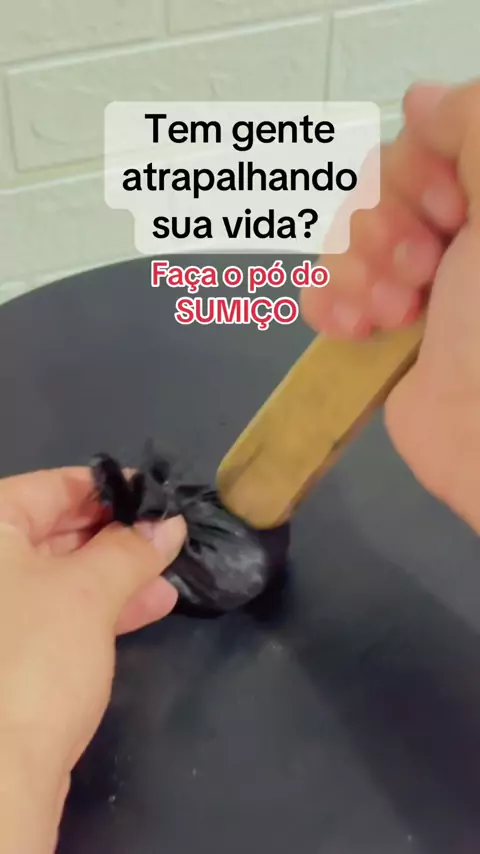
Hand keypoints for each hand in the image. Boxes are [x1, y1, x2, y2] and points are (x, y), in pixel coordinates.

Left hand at [0, 466, 185, 853]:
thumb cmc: (35, 656)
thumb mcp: (90, 592)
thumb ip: (132, 549)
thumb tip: (170, 523)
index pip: (49, 487)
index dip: (108, 487)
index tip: (155, 493)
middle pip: (53, 530)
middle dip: (117, 534)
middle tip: (167, 533)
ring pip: (60, 574)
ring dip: (116, 572)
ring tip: (170, 569)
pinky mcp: (9, 652)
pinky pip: (56, 612)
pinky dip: (101, 606)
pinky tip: (151, 604)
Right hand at [301, 80, 479, 534]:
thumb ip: (473, 123)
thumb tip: (421, 99)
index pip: (424, 142)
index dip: (422, 173)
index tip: (451, 216)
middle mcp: (453, 233)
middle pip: (375, 188)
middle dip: (387, 230)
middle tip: (426, 272)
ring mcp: (410, 282)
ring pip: (343, 237)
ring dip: (358, 273)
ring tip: (397, 313)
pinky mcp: (374, 328)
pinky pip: (321, 288)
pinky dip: (327, 304)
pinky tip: (353, 327)